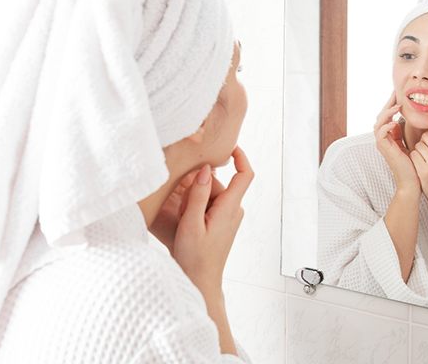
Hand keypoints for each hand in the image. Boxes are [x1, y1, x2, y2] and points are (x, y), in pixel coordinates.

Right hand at [173, 146, 253, 298]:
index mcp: (230, 208)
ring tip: (184, 218)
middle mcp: (234, 210)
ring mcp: (229, 217)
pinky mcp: (221, 222)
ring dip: (195, 199)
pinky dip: (196, 207)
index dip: (240, 157)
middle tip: (182, 204)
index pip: (245, 175)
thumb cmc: (194, 258)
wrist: (199, 282)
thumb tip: (207, 169)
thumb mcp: (191, 224)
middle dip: (199, 186)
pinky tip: (186, 221)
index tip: (229, 145)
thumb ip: (198, 195)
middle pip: (219, 183)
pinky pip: (209, 205)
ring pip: (211, 194)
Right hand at [374, 91, 420, 194]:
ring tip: (398, 106)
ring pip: (378, 122)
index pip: (388, 115)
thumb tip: (410, 118)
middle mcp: (384, 138)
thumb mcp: (412, 143)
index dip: (393, 104)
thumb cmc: (415, 164)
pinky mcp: (384, 149)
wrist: (412, 182)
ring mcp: (382, 144)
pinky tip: (394, 121)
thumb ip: (407, 132)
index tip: (400, 94)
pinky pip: (380, 133)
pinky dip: (386, 126)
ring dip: (387, 113)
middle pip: (381, 115)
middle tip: (396, 93)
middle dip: (388, 103)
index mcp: (390, 136)